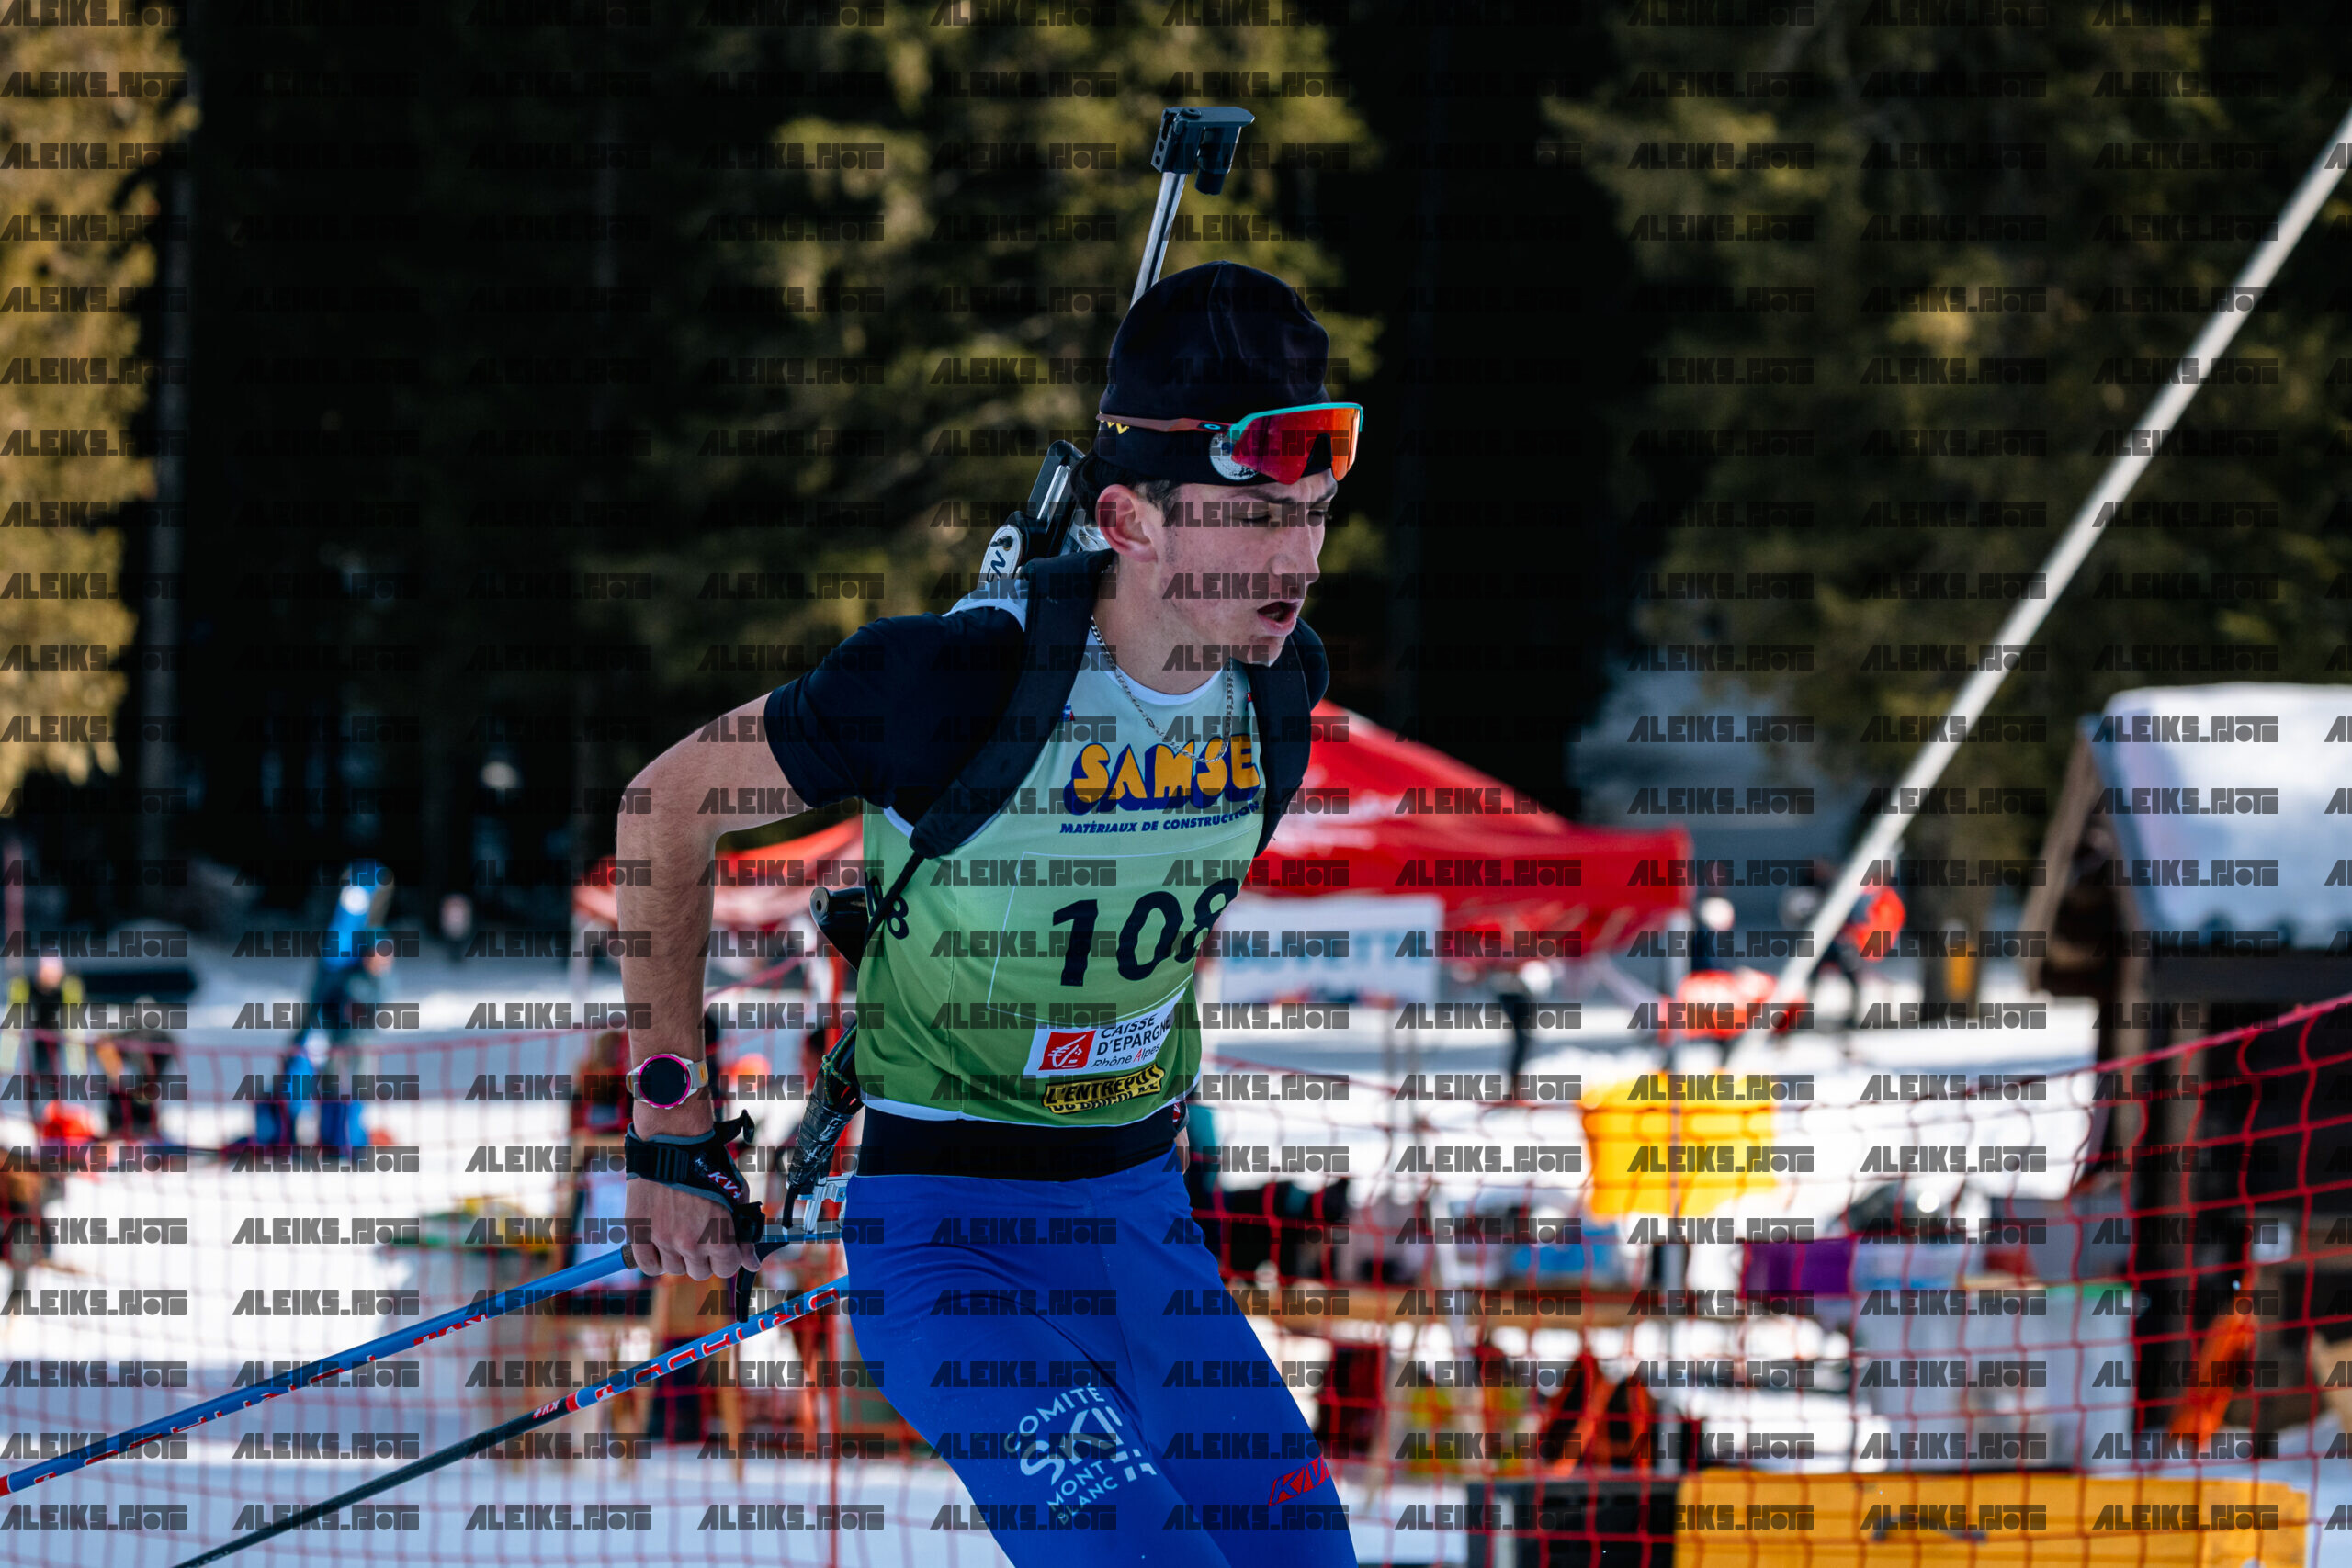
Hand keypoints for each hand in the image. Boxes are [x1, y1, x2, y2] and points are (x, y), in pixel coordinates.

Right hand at [626, 1094, 760, 1278]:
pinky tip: (660, 1244)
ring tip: (679, 1230)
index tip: (722, 1245)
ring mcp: (662, 1240)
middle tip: (698, 1234)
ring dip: (678, 1256)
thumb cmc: (709, 1167)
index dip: (726, 1257)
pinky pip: (647, 1266)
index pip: (726, 1269)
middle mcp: (689, 1243)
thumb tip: (752, 1264)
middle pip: (699, 1272)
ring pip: (674, 1269)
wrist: (673, 1143)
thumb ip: (744, 1235)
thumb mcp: (736, 1198)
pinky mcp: (638, 1232)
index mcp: (717, 1236)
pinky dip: (654, 1260)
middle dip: (703, 1257)